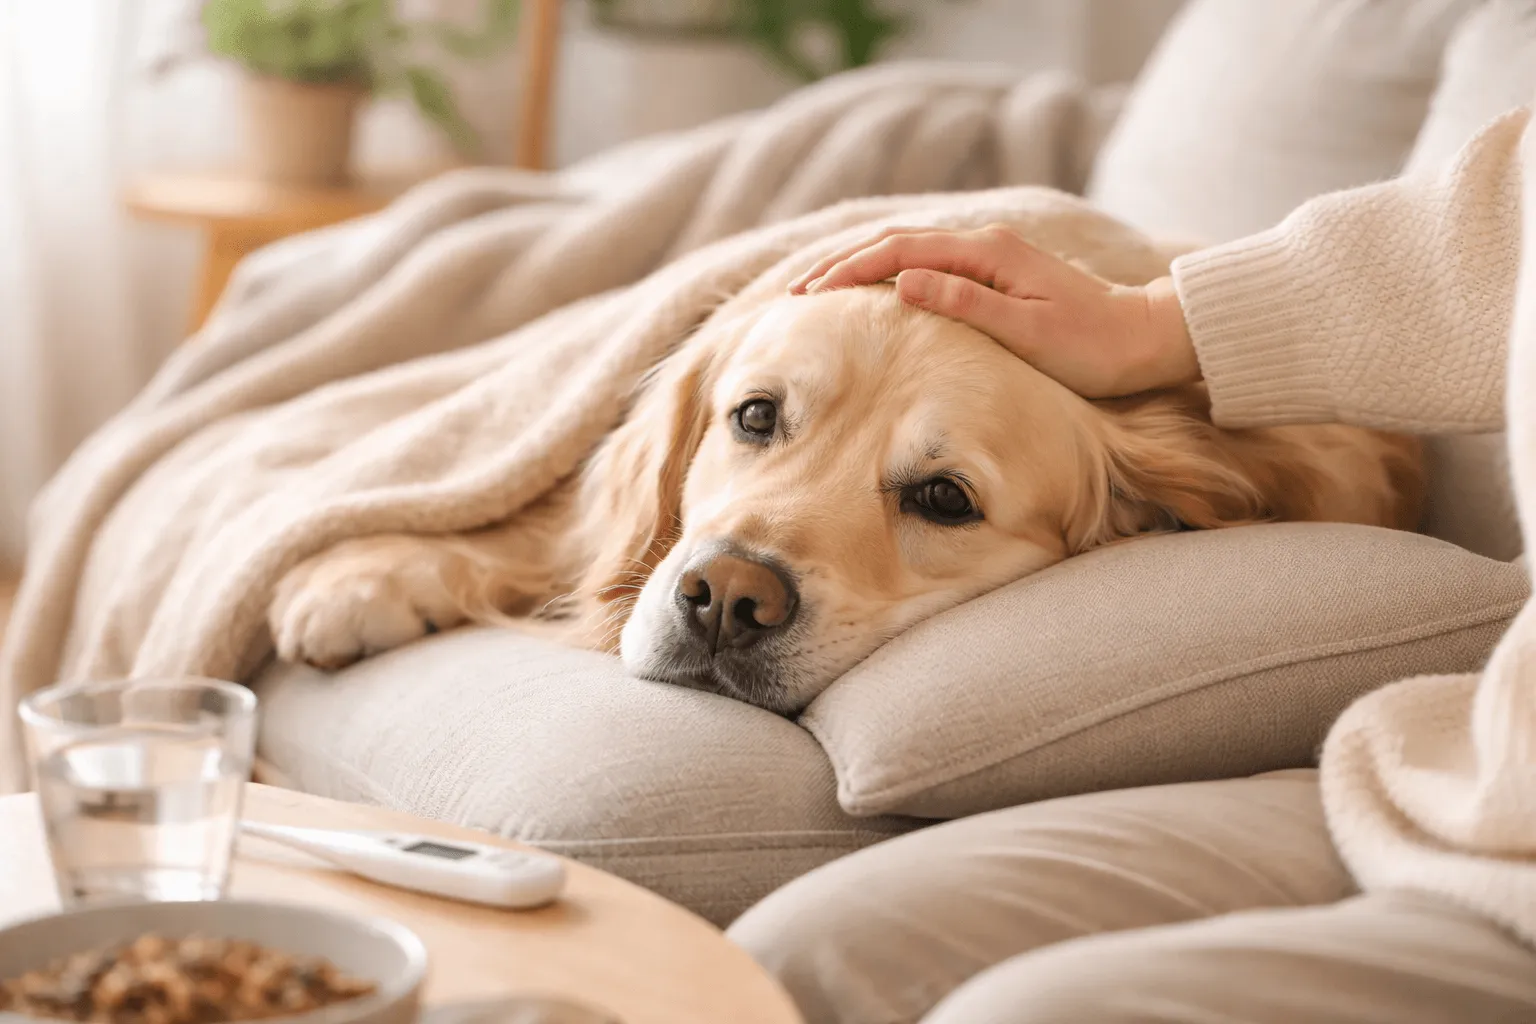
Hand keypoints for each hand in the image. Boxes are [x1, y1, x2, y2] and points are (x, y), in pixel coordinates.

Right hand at [790, 225, 1199, 398]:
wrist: (1146, 339)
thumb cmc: (1092, 346)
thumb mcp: (1028, 331)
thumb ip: (965, 304)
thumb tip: (904, 283)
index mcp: (988, 253)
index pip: (901, 251)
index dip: (850, 272)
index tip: (810, 295)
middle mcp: (986, 245)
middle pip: (898, 244)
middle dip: (844, 266)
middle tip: (798, 294)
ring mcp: (991, 258)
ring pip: (910, 253)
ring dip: (864, 270)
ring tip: (822, 293)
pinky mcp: (997, 276)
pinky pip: (929, 268)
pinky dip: (891, 277)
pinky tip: (876, 295)